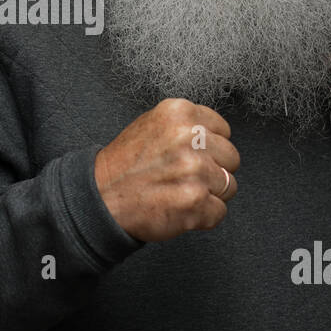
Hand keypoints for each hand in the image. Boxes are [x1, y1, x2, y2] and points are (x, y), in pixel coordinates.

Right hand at [93, 98, 239, 241]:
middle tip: (183, 178)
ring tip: (179, 192)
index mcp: (180, 113)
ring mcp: (194, 170)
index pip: (223, 131)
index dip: (209, 148)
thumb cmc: (125, 166)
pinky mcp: (195, 201)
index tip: (190, 157)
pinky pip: (219, 212)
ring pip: (229, 186)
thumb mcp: (153, 125)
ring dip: (209, 195)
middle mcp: (189, 137)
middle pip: (231, 158)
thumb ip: (186, 125)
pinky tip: (178, 208)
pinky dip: (202, 217)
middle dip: (213, 171)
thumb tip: (216, 137)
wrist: (100, 198)